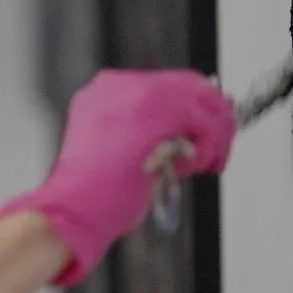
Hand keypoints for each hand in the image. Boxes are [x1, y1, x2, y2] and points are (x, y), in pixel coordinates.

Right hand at [0, 68, 235, 285]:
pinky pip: (202, 122)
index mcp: (106, 91)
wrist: (74, 208)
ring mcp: (136, 93)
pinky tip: (188, 167)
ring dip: (213, 137)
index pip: (170, 84)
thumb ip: (159, 136)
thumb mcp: (124, 155)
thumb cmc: (96, 194)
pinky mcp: (155, 111)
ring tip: (203, 165)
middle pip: (190, 86)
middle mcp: (120, 84)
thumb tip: (196, 133)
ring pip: (201, 101)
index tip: (213, 130)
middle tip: (217, 152)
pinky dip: (207, 147)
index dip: (197, 107)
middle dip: (213, 121)